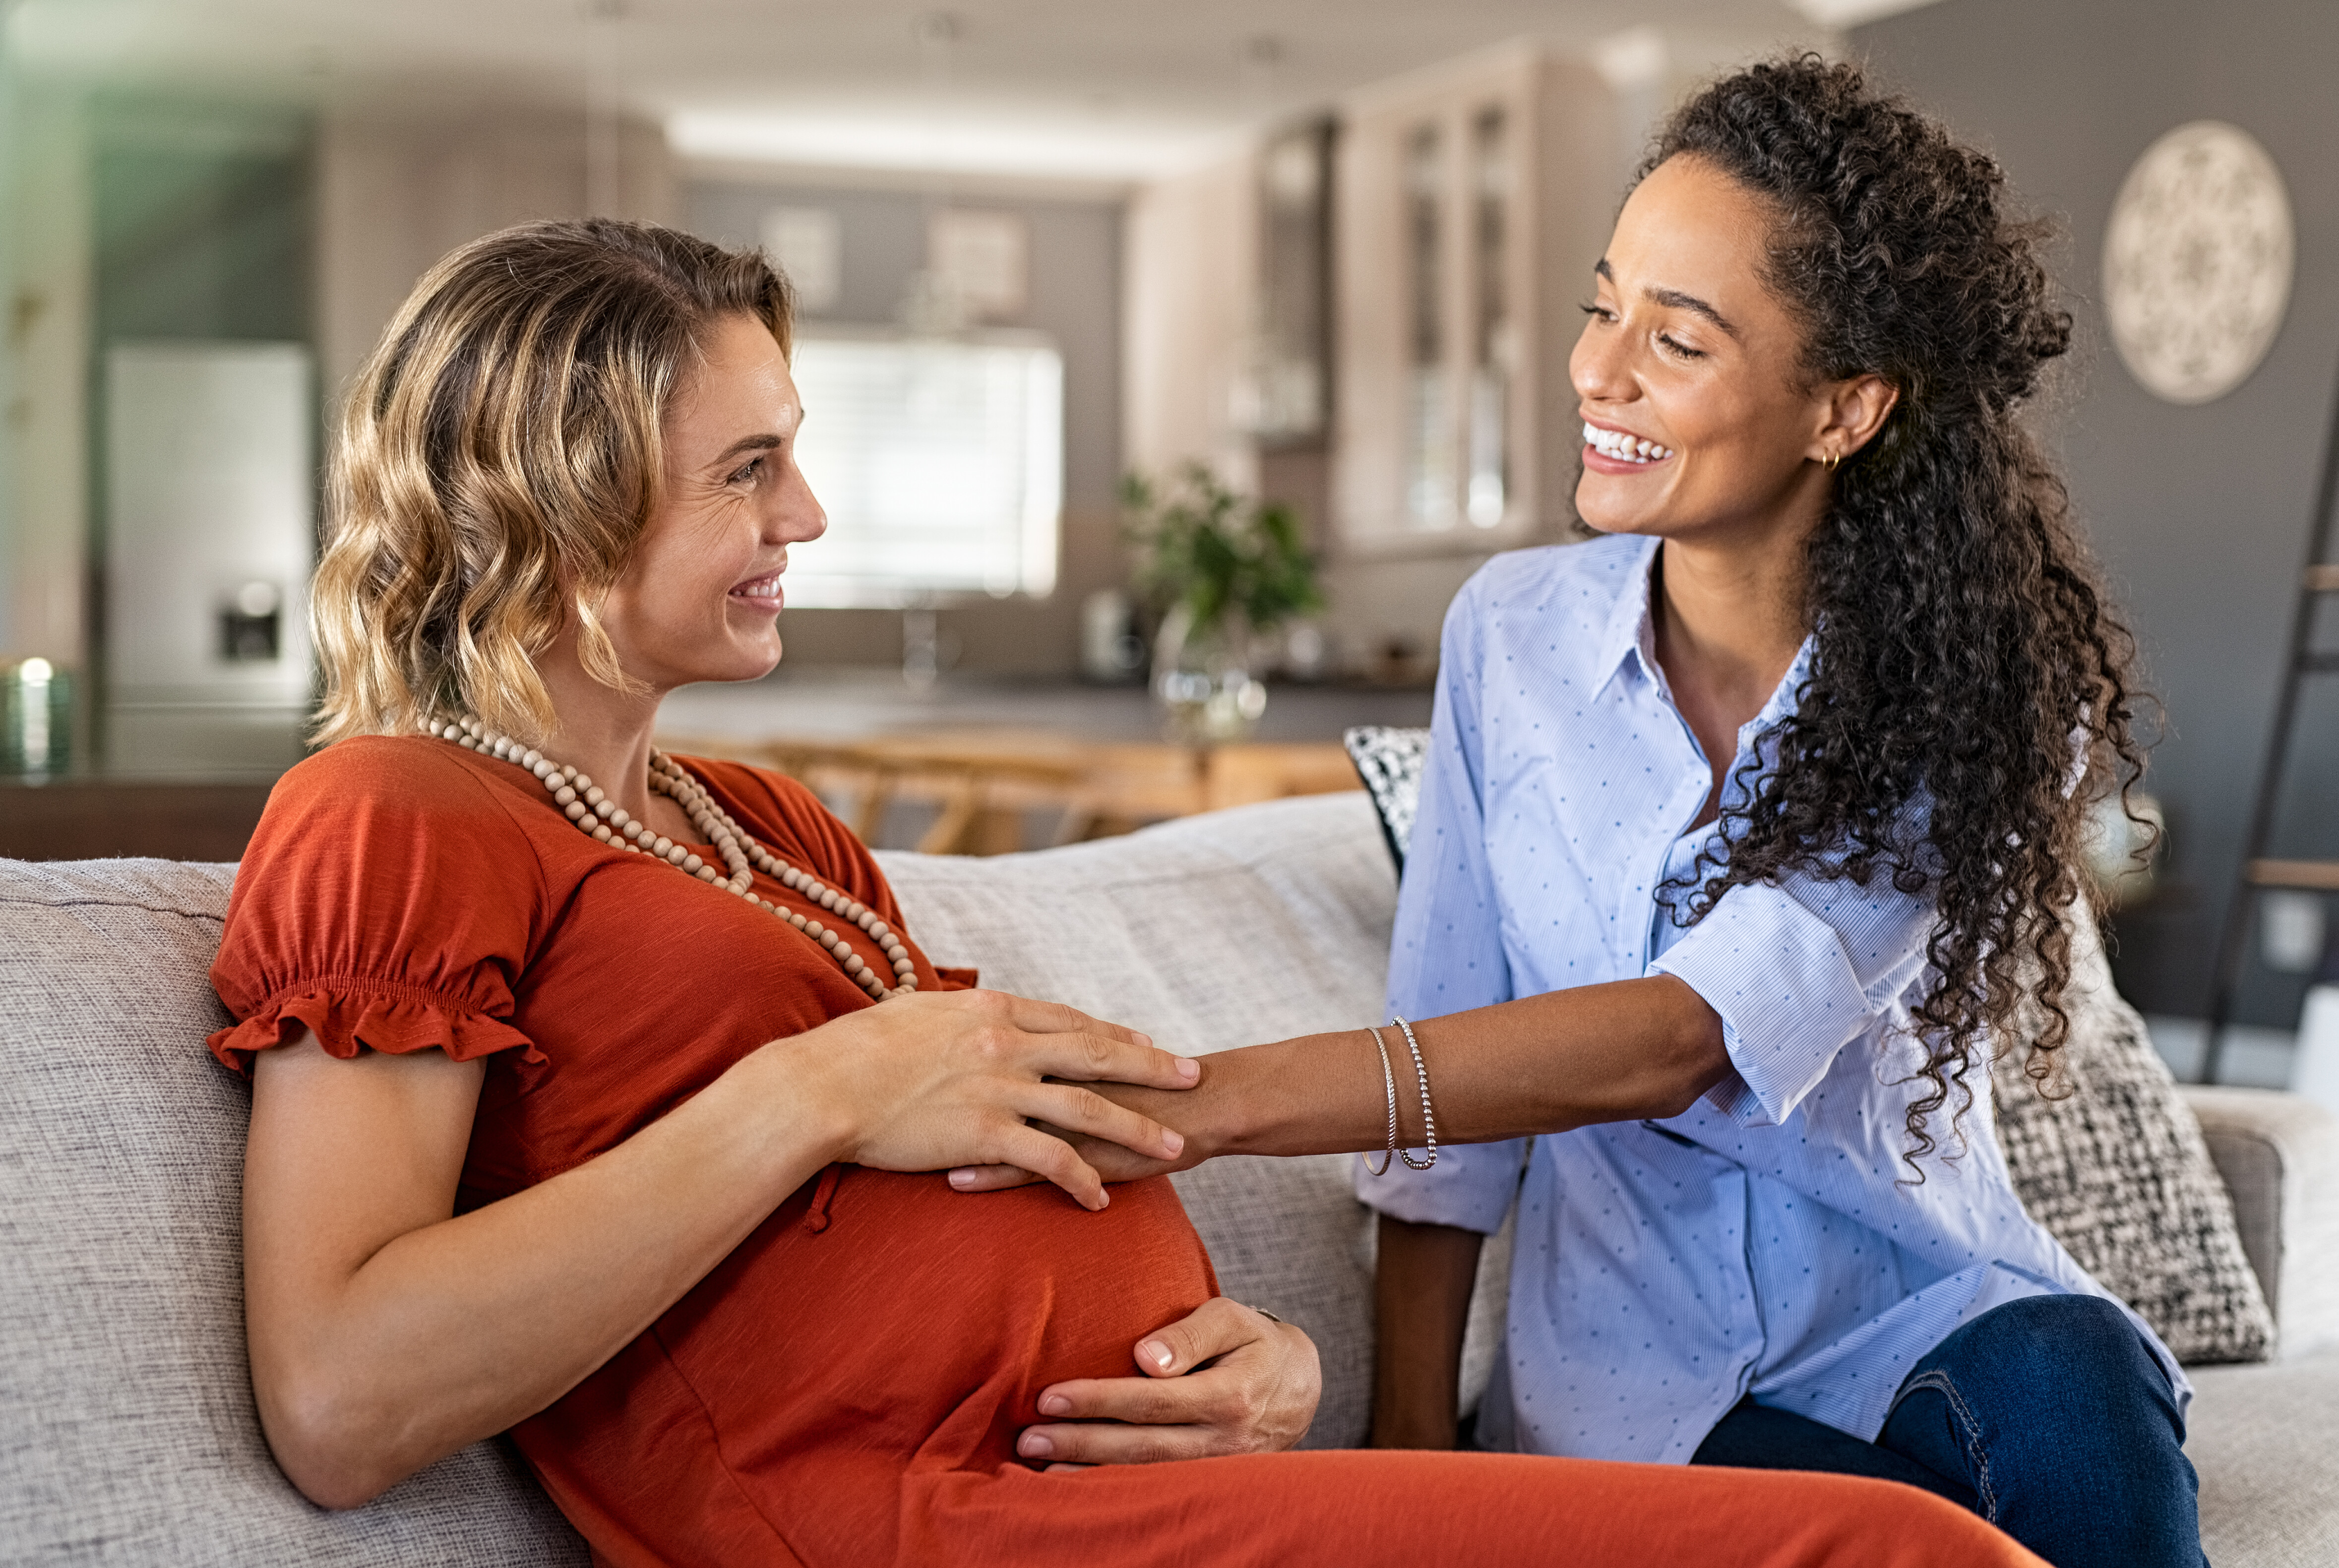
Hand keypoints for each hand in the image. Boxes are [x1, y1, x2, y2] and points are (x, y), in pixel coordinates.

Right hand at [773, 988, 1196, 1211]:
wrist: (824, 1084)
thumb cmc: (854, 1050)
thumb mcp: (913, 1013)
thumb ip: (951, 1013)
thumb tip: (959, 1007)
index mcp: (990, 1011)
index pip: (1068, 1020)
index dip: (1111, 1033)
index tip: (1146, 1041)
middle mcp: (1006, 1043)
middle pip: (1097, 1052)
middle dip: (1152, 1066)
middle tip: (1194, 1077)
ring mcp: (1000, 1088)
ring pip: (1090, 1107)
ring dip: (1139, 1127)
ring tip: (1176, 1147)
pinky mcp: (986, 1132)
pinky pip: (1050, 1160)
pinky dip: (1082, 1179)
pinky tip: (1101, 1199)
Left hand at [1013, 1298, 1319, 1468]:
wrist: (1299, 1387)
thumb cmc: (1253, 1342)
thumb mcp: (1232, 1320)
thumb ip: (1191, 1334)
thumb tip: (1146, 1357)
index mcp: (1230, 1396)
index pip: (1153, 1400)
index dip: (1099, 1400)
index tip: (1050, 1397)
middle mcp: (1225, 1441)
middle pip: (1143, 1447)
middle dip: (1081, 1444)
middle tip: (1028, 1438)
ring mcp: (1219, 1469)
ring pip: (1149, 1476)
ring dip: (1091, 1475)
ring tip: (1038, 1469)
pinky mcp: (1211, 1483)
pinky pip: (1160, 1487)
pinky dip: (1117, 1488)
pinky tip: (1077, 1483)